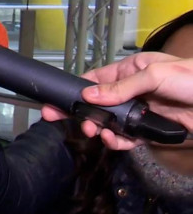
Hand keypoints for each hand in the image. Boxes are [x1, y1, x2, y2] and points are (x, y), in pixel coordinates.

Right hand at [41, 53, 192, 149]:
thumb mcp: (155, 75)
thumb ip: (121, 87)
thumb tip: (90, 95)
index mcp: (131, 71)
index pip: (95, 79)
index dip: (75, 91)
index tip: (57, 102)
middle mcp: (132, 91)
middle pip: (97, 104)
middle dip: (82, 115)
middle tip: (69, 123)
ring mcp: (139, 112)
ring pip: (110, 124)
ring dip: (101, 130)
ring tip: (99, 134)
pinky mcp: (149, 130)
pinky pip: (127, 138)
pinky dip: (118, 142)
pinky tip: (116, 141)